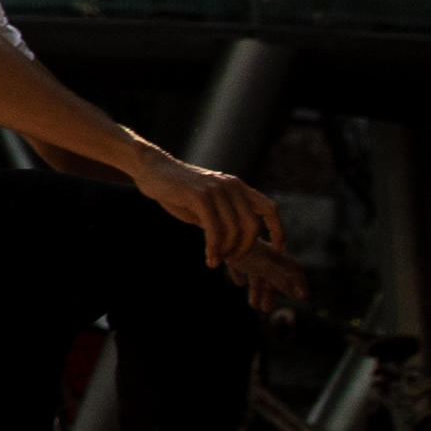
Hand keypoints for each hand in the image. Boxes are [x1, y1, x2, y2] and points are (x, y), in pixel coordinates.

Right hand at [145, 155, 298, 309]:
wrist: (152, 170)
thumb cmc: (178, 191)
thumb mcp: (207, 205)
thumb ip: (223, 218)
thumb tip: (237, 243)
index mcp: (238, 187)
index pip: (269, 208)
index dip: (278, 230)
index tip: (278, 249)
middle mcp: (232, 186)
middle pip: (252, 225)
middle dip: (245, 248)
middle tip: (231, 259)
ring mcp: (216, 189)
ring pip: (233, 230)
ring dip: (226, 251)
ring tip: (215, 261)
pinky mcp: (200, 196)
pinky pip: (214, 229)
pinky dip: (214, 248)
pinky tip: (209, 258)